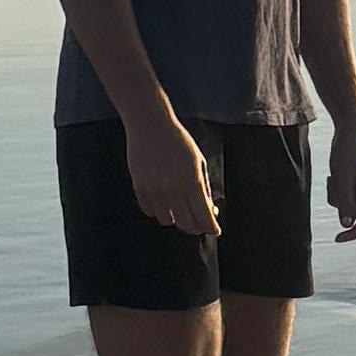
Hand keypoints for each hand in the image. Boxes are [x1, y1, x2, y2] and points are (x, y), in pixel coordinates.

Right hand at [128, 107, 220, 242]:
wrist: (150, 126)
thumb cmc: (178, 141)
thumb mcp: (198, 162)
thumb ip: (204, 187)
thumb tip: (208, 209)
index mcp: (192, 183)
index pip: (204, 217)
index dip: (212, 227)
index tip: (215, 230)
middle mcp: (174, 191)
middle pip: (187, 225)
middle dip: (196, 227)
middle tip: (200, 223)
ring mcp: (155, 191)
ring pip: (167, 221)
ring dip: (176, 219)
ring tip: (180, 209)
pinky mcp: (140, 189)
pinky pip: (150, 212)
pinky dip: (159, 211)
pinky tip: (164, 203)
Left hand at [327, 127, 355, 242]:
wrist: (350, 129)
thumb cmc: (346, 153)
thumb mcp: (342, 179)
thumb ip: (345, 203)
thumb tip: (347, 224)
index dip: (353, 233)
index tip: (337, 239)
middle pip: (355, 212)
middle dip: (340, 204)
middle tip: (332, 183)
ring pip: (349, 204)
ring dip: (337, 196)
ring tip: (333, 177)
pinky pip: (347, 195)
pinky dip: (337, 189)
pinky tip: (334, 174)